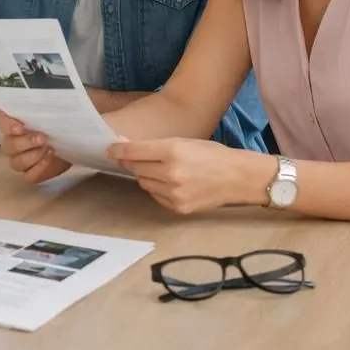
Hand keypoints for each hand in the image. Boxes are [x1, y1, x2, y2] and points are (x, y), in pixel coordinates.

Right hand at [0, 110, 71, 182]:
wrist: (75, 139)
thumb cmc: (63, 120)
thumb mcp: (60, 107)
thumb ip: (53, 103)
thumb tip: (57, 95)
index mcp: (15, 121)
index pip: (2, 121)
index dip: (7, 125)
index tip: (20, 127)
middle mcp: (13, 140)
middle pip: (8, 145)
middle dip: (24, 142)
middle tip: (42, 138)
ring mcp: (21, 159)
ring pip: (16, 162)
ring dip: (32, 157)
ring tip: (49, 149)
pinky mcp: (32, 172)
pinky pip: (29, 176)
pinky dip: (40, 168)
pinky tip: (50, 159)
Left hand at [108, 137, 266, 214]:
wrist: (240, 178)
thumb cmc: (213, 155)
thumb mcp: (185, 141)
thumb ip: (155, 146)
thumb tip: (124, 145)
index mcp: (173, 151)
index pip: (133, 152)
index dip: (118, 150)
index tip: (109, 149)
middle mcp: (171, 173)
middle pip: (135, 168)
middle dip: (131, 162)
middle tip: (133, 157)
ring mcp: (175, 193)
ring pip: (143, 183)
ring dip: (145, 175)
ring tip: (160, 169)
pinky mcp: (178, 208)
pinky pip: (156, 196)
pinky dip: (157, 189)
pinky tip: (170, 183)